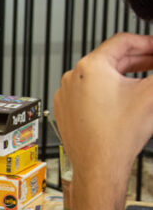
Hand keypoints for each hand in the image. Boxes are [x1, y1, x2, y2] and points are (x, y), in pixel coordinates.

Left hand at [54, 33, 152, 186]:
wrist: (99, 168)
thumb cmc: (118, 137)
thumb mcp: (152, 95)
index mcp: (90, 66)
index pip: (123, 41)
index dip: (147, 42)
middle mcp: (73, 77)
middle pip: (112, 59)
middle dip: (139, 60)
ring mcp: (67, 94)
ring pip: (100, 77)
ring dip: (124, 76)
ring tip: (144, 81)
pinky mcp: (66, 110)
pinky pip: (89, 93)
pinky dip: (108, 92)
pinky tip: (124, 100)